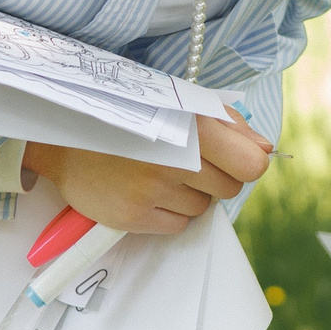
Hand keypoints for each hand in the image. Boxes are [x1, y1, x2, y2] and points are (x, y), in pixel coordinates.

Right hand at [22, 109, 273, 234]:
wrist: (65, 134)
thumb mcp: (181, 105)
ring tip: (158, 173)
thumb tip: (265, 149)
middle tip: (184, 162)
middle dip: (215, 178)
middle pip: (229, 189)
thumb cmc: (131, 116)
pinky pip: (177, 225)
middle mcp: (177, 160)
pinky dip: (168, 213)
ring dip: (189, 195)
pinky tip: (146, 191)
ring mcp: (154, 190)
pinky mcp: (134, 216)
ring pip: (202, 207)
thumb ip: (230, 125)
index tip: (230, 158)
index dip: (245, 163)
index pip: (252, 165)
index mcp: (193, 126)